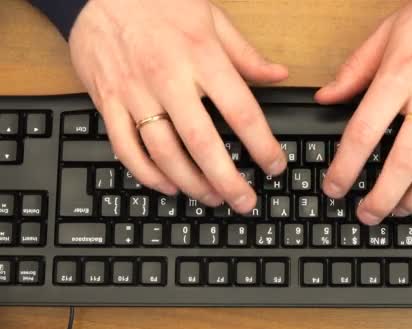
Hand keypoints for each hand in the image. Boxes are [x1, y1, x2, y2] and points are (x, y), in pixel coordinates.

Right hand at [69, 0, 287, 212]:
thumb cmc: (161, 2)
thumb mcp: (212, 19)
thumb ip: (246, 55)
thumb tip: (279, 75)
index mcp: (202, 58)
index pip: (241, 112)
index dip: (262, 145)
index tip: (275, 166)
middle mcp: (169, 79)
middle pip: (202, 143)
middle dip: (228, 180)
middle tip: (245, 202)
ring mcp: (135, 93)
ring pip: (164, 153)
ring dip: (191, 183)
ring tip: (212, 198)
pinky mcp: (108, 102)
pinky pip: (126, 148)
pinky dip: (147, 174)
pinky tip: (169, 185)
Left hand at [316, 0, 411, 223]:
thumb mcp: (389, 32)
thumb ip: (355, 69)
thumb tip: (325, 98)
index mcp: (401, 76)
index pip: (365, 132)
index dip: (345, 167)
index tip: (334, 187)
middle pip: (404, 163)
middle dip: (380, 198)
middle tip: (366, 215)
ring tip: (397, 210)